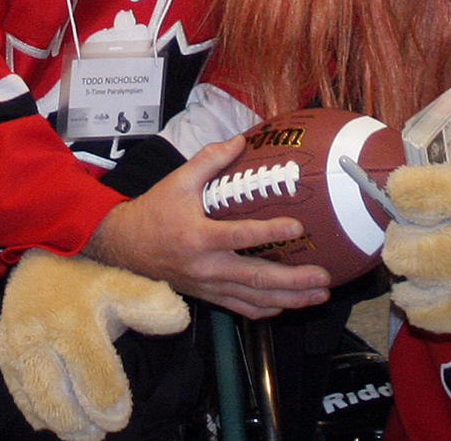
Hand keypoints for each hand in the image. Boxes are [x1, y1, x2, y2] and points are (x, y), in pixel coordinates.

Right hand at [0, 249, 188, 440]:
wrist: (37, 258)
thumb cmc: (85, 281)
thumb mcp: (120, 284)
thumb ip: (149, 305)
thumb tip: (179, 318)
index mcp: (74, 324)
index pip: (95, 379)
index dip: (111, 405)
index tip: (120, 416)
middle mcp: (41, 339)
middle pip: (60, 401)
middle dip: (82, 424)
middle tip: (99, 431)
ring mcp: (18, 349)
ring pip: (38, 404)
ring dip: (62, 424)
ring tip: (82, 431)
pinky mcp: (5, 357)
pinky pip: (20, 397)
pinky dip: (38, 413)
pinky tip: (55, 417)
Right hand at [84, 137, 328, 317]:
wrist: (127, 246)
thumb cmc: (155, 211)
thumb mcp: (178, 181)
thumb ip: (209, 160)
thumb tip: (240, 141)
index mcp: (199, 236)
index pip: (240, 236)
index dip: (269, 233)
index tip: (297, 227)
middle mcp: (207, 267)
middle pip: (256, 278)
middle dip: (293, 280)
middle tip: (323, 276)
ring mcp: (209, 286)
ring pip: (255, 298)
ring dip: (290, 299)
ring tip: (318, 295)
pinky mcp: (210, 296)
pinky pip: (243, 308)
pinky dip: (268, 309)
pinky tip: (289, 305)